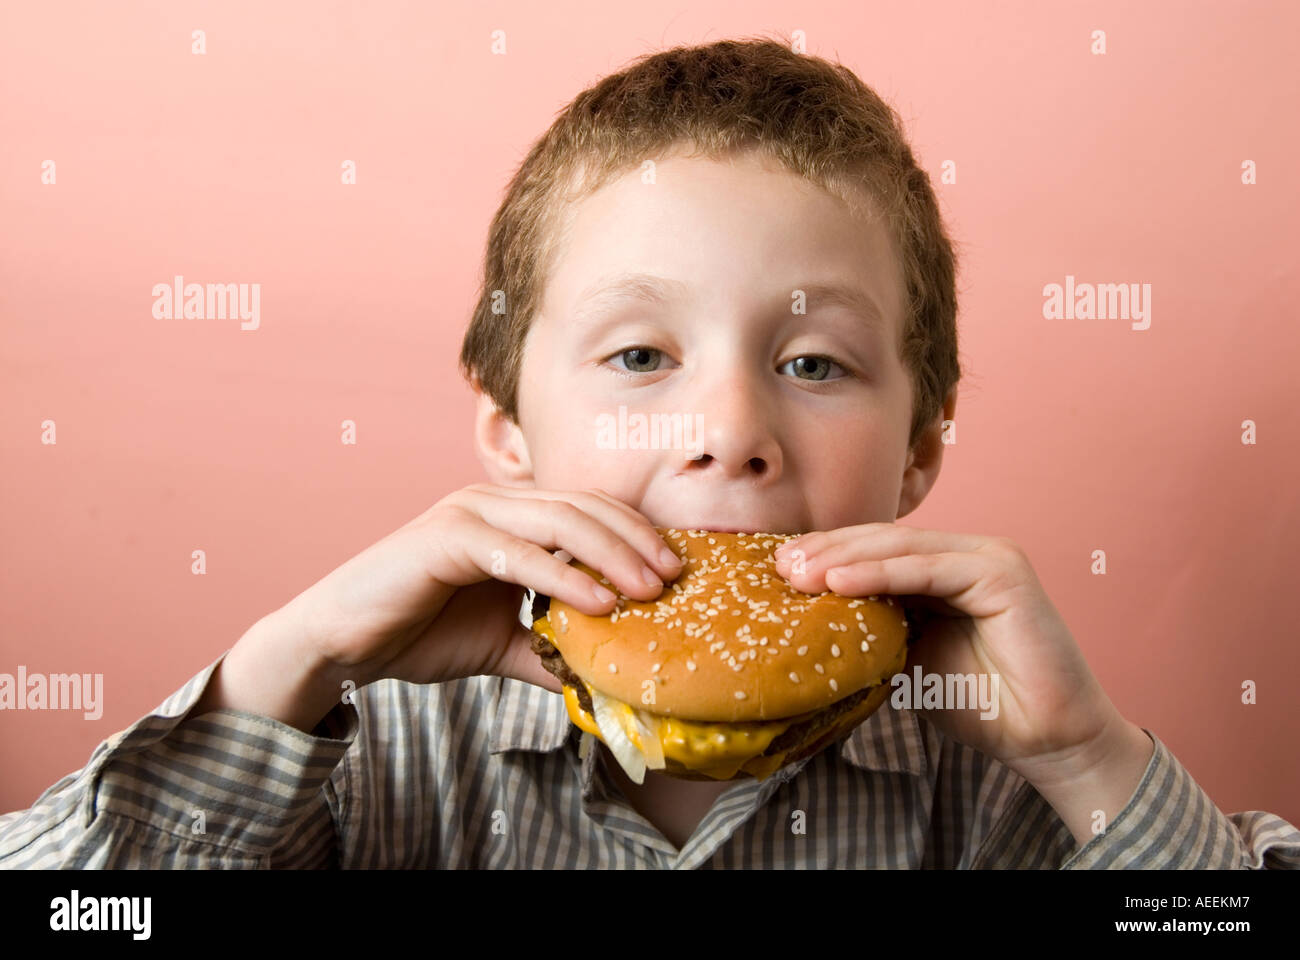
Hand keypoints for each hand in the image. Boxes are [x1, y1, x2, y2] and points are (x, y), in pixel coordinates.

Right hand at [290, 484, 682, 692]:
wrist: (343, 644)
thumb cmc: (419, 632)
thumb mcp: (502, 643)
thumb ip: (549, 650)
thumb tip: (604, 682)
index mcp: (511, 517)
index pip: (589, 510)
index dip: (635, 534)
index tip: (677, 569)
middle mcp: (494, 504)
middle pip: (584, 508)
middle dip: (635, 540)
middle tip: (675, 577)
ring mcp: (468, 513)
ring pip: (558, 521)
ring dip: (611, 554)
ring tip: (649, 589)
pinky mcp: (445, 538)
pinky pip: (516, 552)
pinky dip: (562, 576)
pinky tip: (599, 602)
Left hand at [771, 523, 1130, 784]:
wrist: (1045, 740)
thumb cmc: (980, 704)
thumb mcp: (907, 661)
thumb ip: (872, 632)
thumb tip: (806, 625)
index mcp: (942, 570)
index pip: (873, 553)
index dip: (825, 558)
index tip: (775, 573)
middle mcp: (965, 554)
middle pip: (881, 543)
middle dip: (826, 552)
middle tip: (777, 567)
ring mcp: (987, 557)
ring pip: (900, 549)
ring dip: (843, 559)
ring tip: (797, 573)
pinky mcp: (1003, 572)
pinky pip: (929, 569)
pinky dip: (881, 573)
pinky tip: (838, 582)